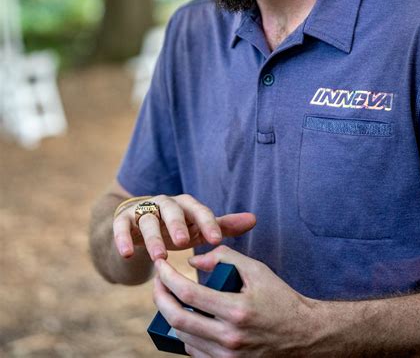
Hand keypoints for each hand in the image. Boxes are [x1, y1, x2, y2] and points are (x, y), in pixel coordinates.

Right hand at [113, 194, 255, 262]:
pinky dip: (123, 239)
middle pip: (172, 209)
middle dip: (178, 225)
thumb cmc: (174, 228)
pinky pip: (122, 226)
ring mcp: (143, 210)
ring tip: (160, 258)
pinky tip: (128, 254)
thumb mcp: (197, 229)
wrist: (136, 226)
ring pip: (148, 220)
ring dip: (153, 238)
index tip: (216, 241)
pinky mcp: (123, 219)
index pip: (199, 211)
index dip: (207, 224)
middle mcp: (165, 204)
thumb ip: (221, 226)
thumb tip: (254, 219)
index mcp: (186, 206)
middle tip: (184, 243)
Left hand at [153, 245, 316, 356]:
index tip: (161, 266)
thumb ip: (225, 258)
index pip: (188, 294)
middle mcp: (229, 338)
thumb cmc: (279, 299)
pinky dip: (186, 335)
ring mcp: (227, 357)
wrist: (302, 335)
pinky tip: (189, 319)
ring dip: (171, 316)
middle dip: (160, 298)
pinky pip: (195, 353)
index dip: (168, 278)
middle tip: (157, 283)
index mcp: (236, 310)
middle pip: (178, 320)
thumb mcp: (256, 270)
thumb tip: (194, 261)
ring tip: (171, 298)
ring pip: (183, 338)